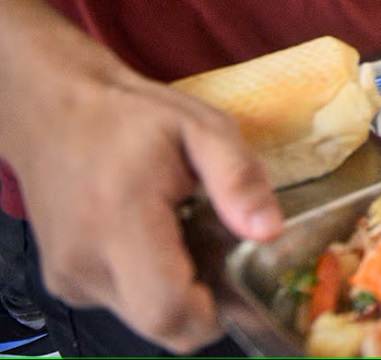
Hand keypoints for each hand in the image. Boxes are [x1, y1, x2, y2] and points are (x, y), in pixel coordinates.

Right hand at [1, 24, 281, 351]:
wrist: (54, 111)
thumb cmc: (131, 116)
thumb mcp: (202, 127)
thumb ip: (238, 178)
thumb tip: (269, 231)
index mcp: (121, 220)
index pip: (167, 310)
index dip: (212, 312)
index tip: (236, 280)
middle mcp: (85, 262)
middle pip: (160, 326)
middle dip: (202, 305)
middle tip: (219, 255)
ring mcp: (70, 277)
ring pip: (143, 320)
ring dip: (176, 293)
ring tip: (185, 237)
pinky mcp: (65, 282)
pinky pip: (122, 304)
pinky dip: (149, 284)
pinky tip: (156, 241)